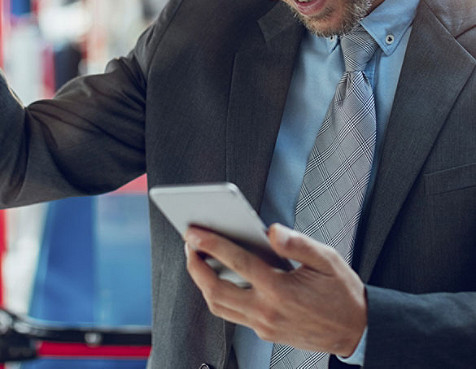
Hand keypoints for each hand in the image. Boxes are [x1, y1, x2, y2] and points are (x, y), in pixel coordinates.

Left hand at [185, 222, 366, 357]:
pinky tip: (218, 276)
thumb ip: (298, 243)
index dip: (212, 245)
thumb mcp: (327, 259)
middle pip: (217, 291)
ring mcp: (264, 326)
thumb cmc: (342, 292)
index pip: (238, 263)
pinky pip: (232, 314)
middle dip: (196, 266)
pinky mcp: (264, 333)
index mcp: (281, 290)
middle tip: (188, 244)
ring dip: (202, 283)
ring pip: (219, 307)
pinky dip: (218, 295)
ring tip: (197, 258)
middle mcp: (267, 312)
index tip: (195, 231)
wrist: (356, 331)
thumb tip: (272, 230)